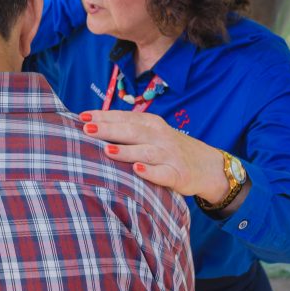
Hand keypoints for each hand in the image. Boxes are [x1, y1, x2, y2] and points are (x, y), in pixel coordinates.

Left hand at [80, 110, 229, 200]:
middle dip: (109, 129)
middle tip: (87, 129)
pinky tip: (137, 170)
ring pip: (146, 151)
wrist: (208, 166)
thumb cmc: (169, 149)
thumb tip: (91, 126)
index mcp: (151, 124)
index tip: (81, 117)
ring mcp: (170, 155)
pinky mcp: (178, 174)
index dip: (103, 116)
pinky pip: (163, 173)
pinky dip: (150, 172)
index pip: (124, 117)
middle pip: (132, 131)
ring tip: (106, 150)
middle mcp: (160, 136)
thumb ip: (128, 130)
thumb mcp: (152, 134)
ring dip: (126, 150)